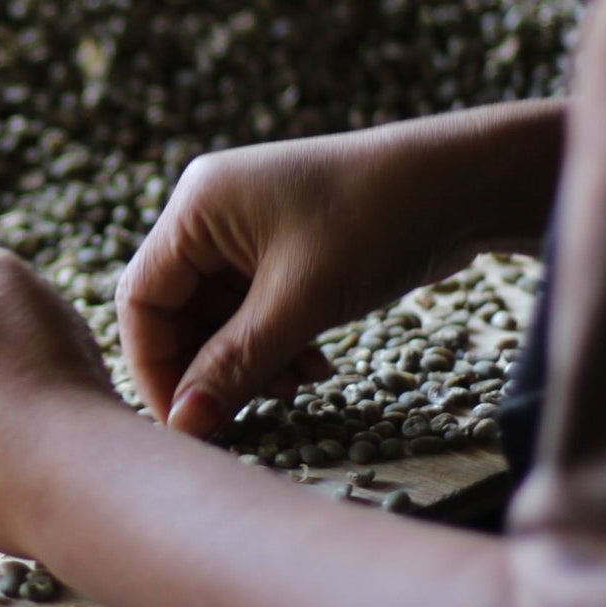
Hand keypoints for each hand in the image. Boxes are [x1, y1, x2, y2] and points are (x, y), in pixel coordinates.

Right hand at [118, 106, 563, 437]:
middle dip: (208, 366)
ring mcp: (245, 228)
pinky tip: (311, 366)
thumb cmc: (378, 221)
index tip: (183, 421)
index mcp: (195, 208)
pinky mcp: (281, 246)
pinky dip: (271, 342)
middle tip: (242, 414)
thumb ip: (234, 364)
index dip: (154, 365)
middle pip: (177, 310)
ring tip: (292, 386)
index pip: (141, 298)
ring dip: (246, 360)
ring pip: (217, 315)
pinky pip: (251, 306)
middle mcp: (210, 212)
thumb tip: (184, 424)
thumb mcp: (300, 302)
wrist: (464, 183)